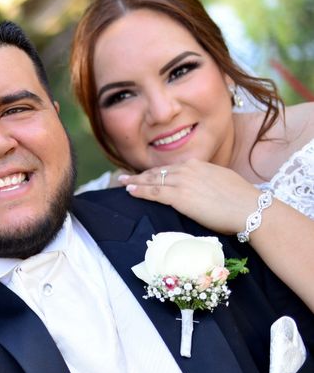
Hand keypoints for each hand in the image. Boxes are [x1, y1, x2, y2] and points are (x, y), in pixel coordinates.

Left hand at [118, 159, 259, 235]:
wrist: (250, 208)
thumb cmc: (242, 200)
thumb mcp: (223, 181)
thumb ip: (208, 180)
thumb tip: (202, 187)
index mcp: (199, 165)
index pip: (171, 168)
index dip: (156, 172)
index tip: (146, 175)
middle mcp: (188, 169)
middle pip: (158, 172)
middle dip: (141, 175)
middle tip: (125, 177)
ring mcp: (182, 182)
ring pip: (152, 180)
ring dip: (135, 182)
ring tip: (123, 184)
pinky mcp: (179, 196)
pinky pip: (154, 192)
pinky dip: (140, 191)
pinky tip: (130, 192)